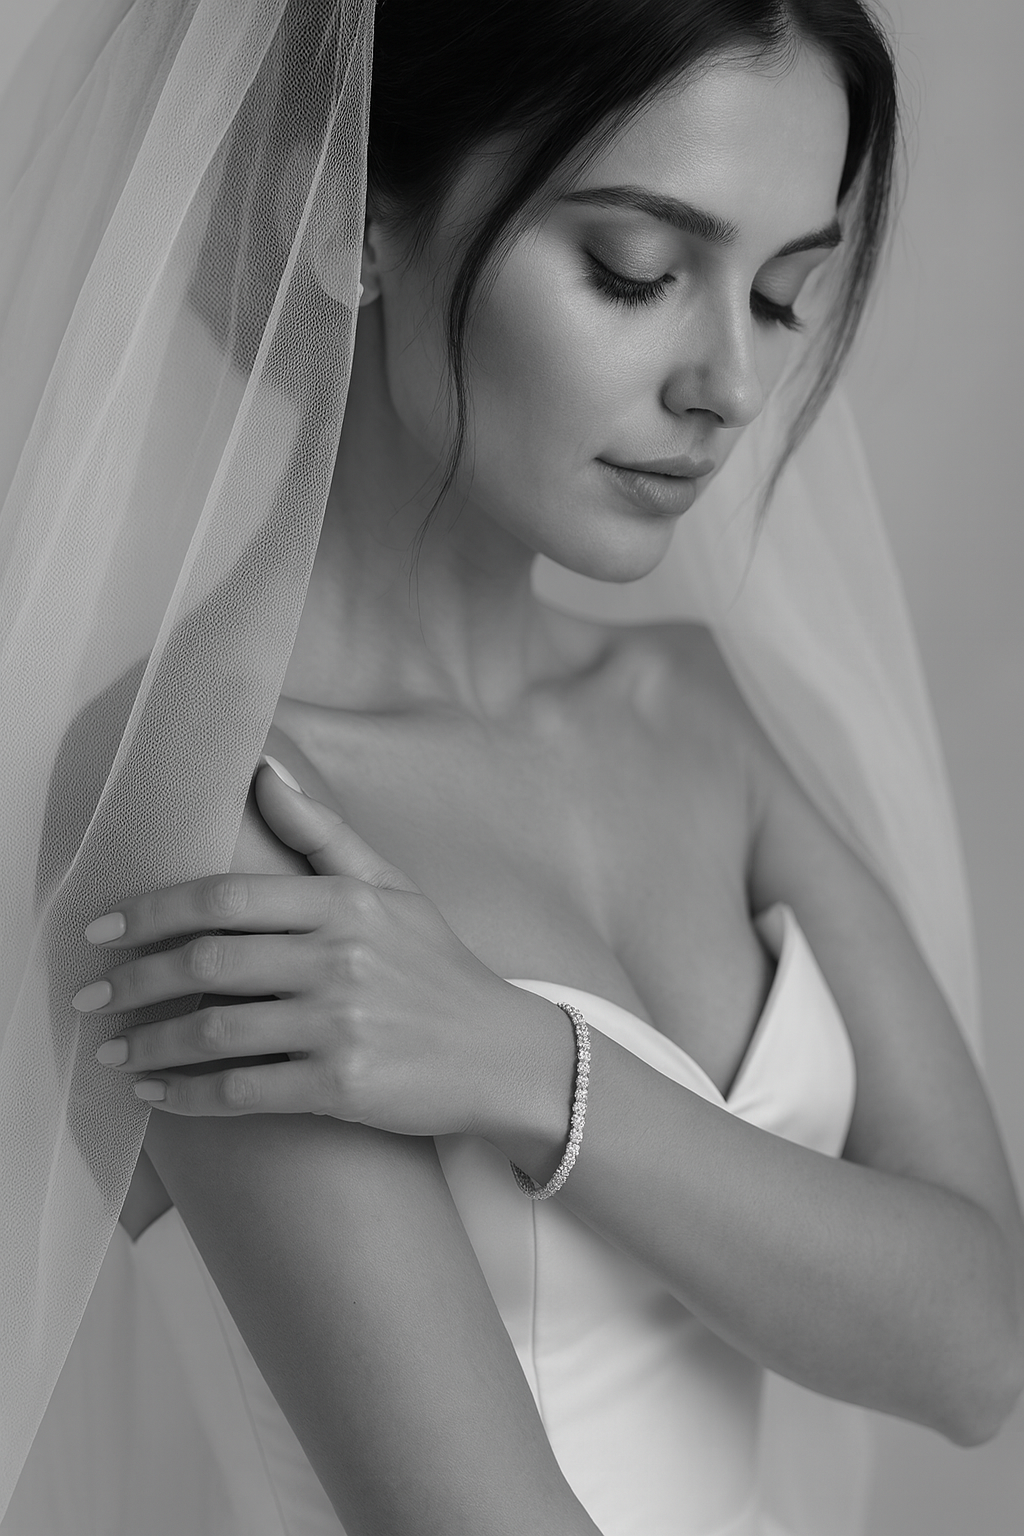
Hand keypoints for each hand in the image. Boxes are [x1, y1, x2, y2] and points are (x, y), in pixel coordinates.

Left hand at [77, 759, 535, 1136]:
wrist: (500, 1054)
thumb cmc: (437, 968)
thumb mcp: (392, 888)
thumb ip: (323, 832)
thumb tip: (262, 767)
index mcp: (345, 902)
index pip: (226, 897)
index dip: (151, 910)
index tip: (102, 929)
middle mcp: (340, 957)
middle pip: (207, 960)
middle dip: (134, 978)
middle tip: (89, 994)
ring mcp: (341, 1024)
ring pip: (213, 1029)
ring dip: (147, 1042)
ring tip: (110, 1050)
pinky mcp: (342, 1086)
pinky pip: (241, 1091)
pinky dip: (187, 1095)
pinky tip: (157, 1092)